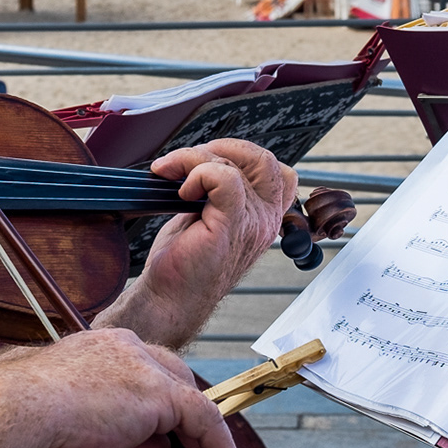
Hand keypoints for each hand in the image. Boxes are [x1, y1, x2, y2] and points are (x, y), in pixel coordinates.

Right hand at [0, 328, 242, 447]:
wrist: (10, 416)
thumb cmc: (24, 429)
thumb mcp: (85, 441)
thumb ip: (128, 445)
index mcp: (97, 353)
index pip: (143, 378)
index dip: (161, 414)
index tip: (169, 444)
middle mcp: (122, 348)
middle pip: (174, 382)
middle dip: (187, 423)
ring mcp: (141, 366)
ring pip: (190, 401)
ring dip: (206, 440)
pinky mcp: (158, 391)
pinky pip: (203, 419)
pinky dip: (218, 447)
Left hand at [101, 140, 297, 346]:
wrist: (170, 299)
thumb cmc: (184, 262)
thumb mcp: (209, 218)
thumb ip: (218, 191)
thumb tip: (202, 158)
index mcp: (265, 217)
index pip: (277, 170)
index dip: (242, 155)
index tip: (207, 162)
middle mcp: (266, 219)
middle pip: (264, 159)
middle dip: (221, 148)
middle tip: (187, 161)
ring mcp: (252, 223)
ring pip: (234, 164)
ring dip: (193, 159)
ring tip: (171, 175)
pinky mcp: (231, 225)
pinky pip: (224, 177)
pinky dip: (197, 173)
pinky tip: (181, 192)